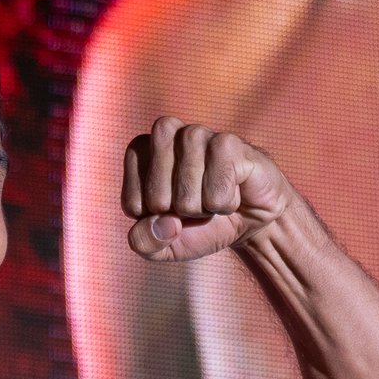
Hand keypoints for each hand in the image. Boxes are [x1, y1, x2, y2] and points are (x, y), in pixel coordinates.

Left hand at [121, 117, 292, 260]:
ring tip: (213, 197)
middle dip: (179, 214)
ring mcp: (196, 133)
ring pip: (186, 195)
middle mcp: (165, 132)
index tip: (172, 210)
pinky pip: (216, 191)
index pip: (133, 205)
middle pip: (157, 199)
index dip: (156, 220)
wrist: (245, 221)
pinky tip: (233, 190)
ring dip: (202, 209)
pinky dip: (224, 203)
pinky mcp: (228, 142)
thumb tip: (164, 224)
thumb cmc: (197, 226)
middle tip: (196, 203)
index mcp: (139, 152)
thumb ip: (144, 242)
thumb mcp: (163, 246)